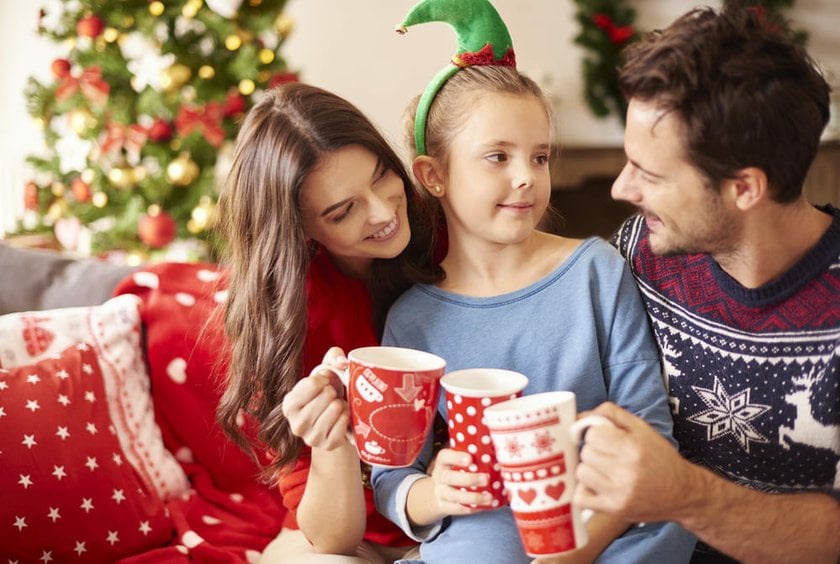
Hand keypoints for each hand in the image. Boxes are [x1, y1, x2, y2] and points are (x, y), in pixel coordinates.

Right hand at [281, 347, 349, 450]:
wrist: (334, 422)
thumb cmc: (328, 392)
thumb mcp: (327, 370)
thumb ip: (333, 356)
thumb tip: (342, 363)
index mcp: (289, 404)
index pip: (312, 384)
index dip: (324, 379)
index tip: (324, 382)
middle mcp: (296, 424)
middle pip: (327, 396)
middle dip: (333, 392)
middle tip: (331, 396)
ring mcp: (311, 438)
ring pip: (336, 409)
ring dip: (341, 404)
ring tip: (336, 406)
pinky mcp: (328, 445)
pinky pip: (344, 423)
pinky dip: (347, 417)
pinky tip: (342, 417)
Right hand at [428, 448, 492, 516]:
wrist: (437, 492)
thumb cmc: (454, 472)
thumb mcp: (456, 462)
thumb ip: (471, 457)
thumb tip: (495, 453)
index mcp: (442, 462)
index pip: (444, 456)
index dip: (456, 457)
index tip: (470, 459)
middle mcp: (439, 477)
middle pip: (450, 478)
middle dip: (469, 479)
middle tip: (486, 478)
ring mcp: (441, 493)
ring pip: (454, 496)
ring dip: (473, 497)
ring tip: (490, 497)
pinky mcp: (445, 506)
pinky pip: (458, 508)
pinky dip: (472, 508)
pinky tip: (485, 505)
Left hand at [573, 402, 688, 522]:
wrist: (683, 492)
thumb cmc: (660, 457)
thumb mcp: (642, 428)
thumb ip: (611, 414)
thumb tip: (579, 416)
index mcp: (633, 448)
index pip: (592, 435)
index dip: (596, 435)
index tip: (605, 439)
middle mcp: (626, 471)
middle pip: (586, 453)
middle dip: (594, 451)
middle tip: (608, 456)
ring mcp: (619, 493)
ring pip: (581, 473)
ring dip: (589, 470)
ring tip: (605, 471)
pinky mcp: (614, 509)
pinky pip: (581, 498)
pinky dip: (585, 491)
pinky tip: (599, 487)